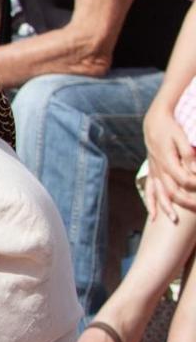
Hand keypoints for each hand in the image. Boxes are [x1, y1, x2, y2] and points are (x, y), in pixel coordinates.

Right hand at [144, 95, 195, 221]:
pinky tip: (153, 216)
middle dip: (186, 202)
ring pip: (159, 194)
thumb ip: (188, 154)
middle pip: (172, 191)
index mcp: (167, 161)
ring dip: (167, 208)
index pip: (184, 180)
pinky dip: (151, 203)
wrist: (154, 121)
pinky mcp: (152, 171)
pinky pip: (149, 190)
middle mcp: (159, 169)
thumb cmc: (170, 128)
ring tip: (174, 220)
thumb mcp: (182, 137)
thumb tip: (195, 169)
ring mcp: (154, 171)